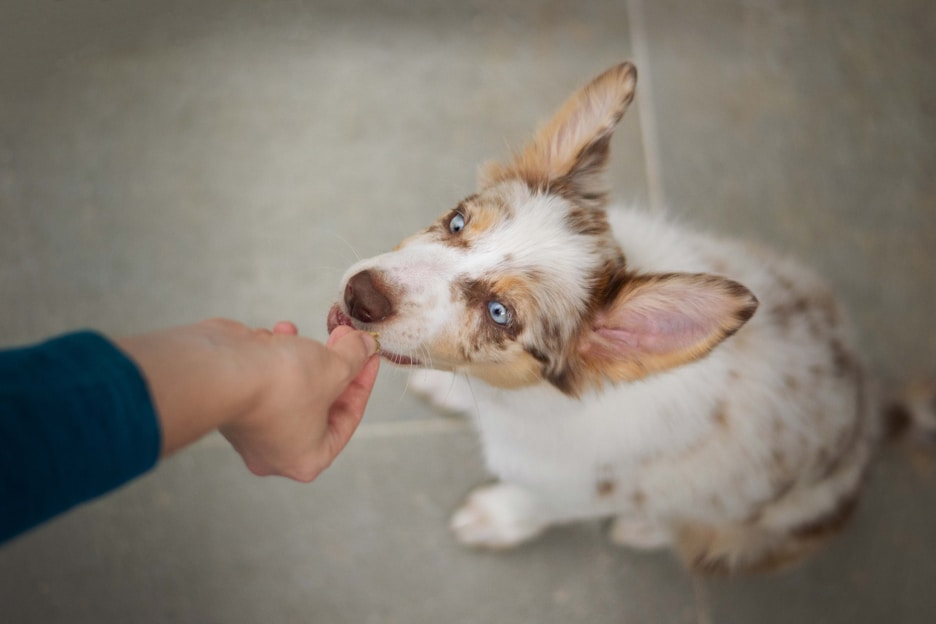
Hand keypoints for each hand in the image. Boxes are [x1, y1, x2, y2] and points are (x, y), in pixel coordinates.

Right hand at [116, 319, 379, 482]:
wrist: (219, 369)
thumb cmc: (281, 383)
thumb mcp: (334, 367)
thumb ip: (355, 356)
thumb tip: (363, 345)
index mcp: (306, 458)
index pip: (347, 421)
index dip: (362, 383)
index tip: (367, 356)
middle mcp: (275, 450)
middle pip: (318, 403)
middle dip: (331, 365)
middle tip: (342, 339)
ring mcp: (249, 428)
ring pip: (289, 386)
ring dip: (298, 353)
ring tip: (299, 332)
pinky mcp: (231, 401)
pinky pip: (261, 377)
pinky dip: (270, 353)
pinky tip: (273, 334)